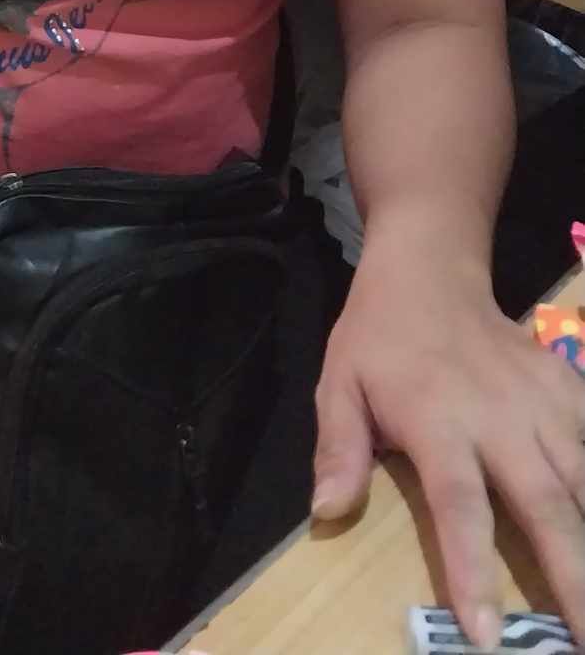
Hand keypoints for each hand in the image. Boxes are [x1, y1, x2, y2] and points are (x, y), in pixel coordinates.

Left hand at [312, 238, 584, 649]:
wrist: (428, 268)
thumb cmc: (379, 337)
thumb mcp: (340, 384)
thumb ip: (339, 449)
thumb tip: (327, 513)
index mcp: (438, 421)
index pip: (461, 508)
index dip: (473, 571)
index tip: (487, 634)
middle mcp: (501, 417)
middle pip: (547, 506)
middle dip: (575, 580)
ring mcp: (543, 401)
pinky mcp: (569, 387)